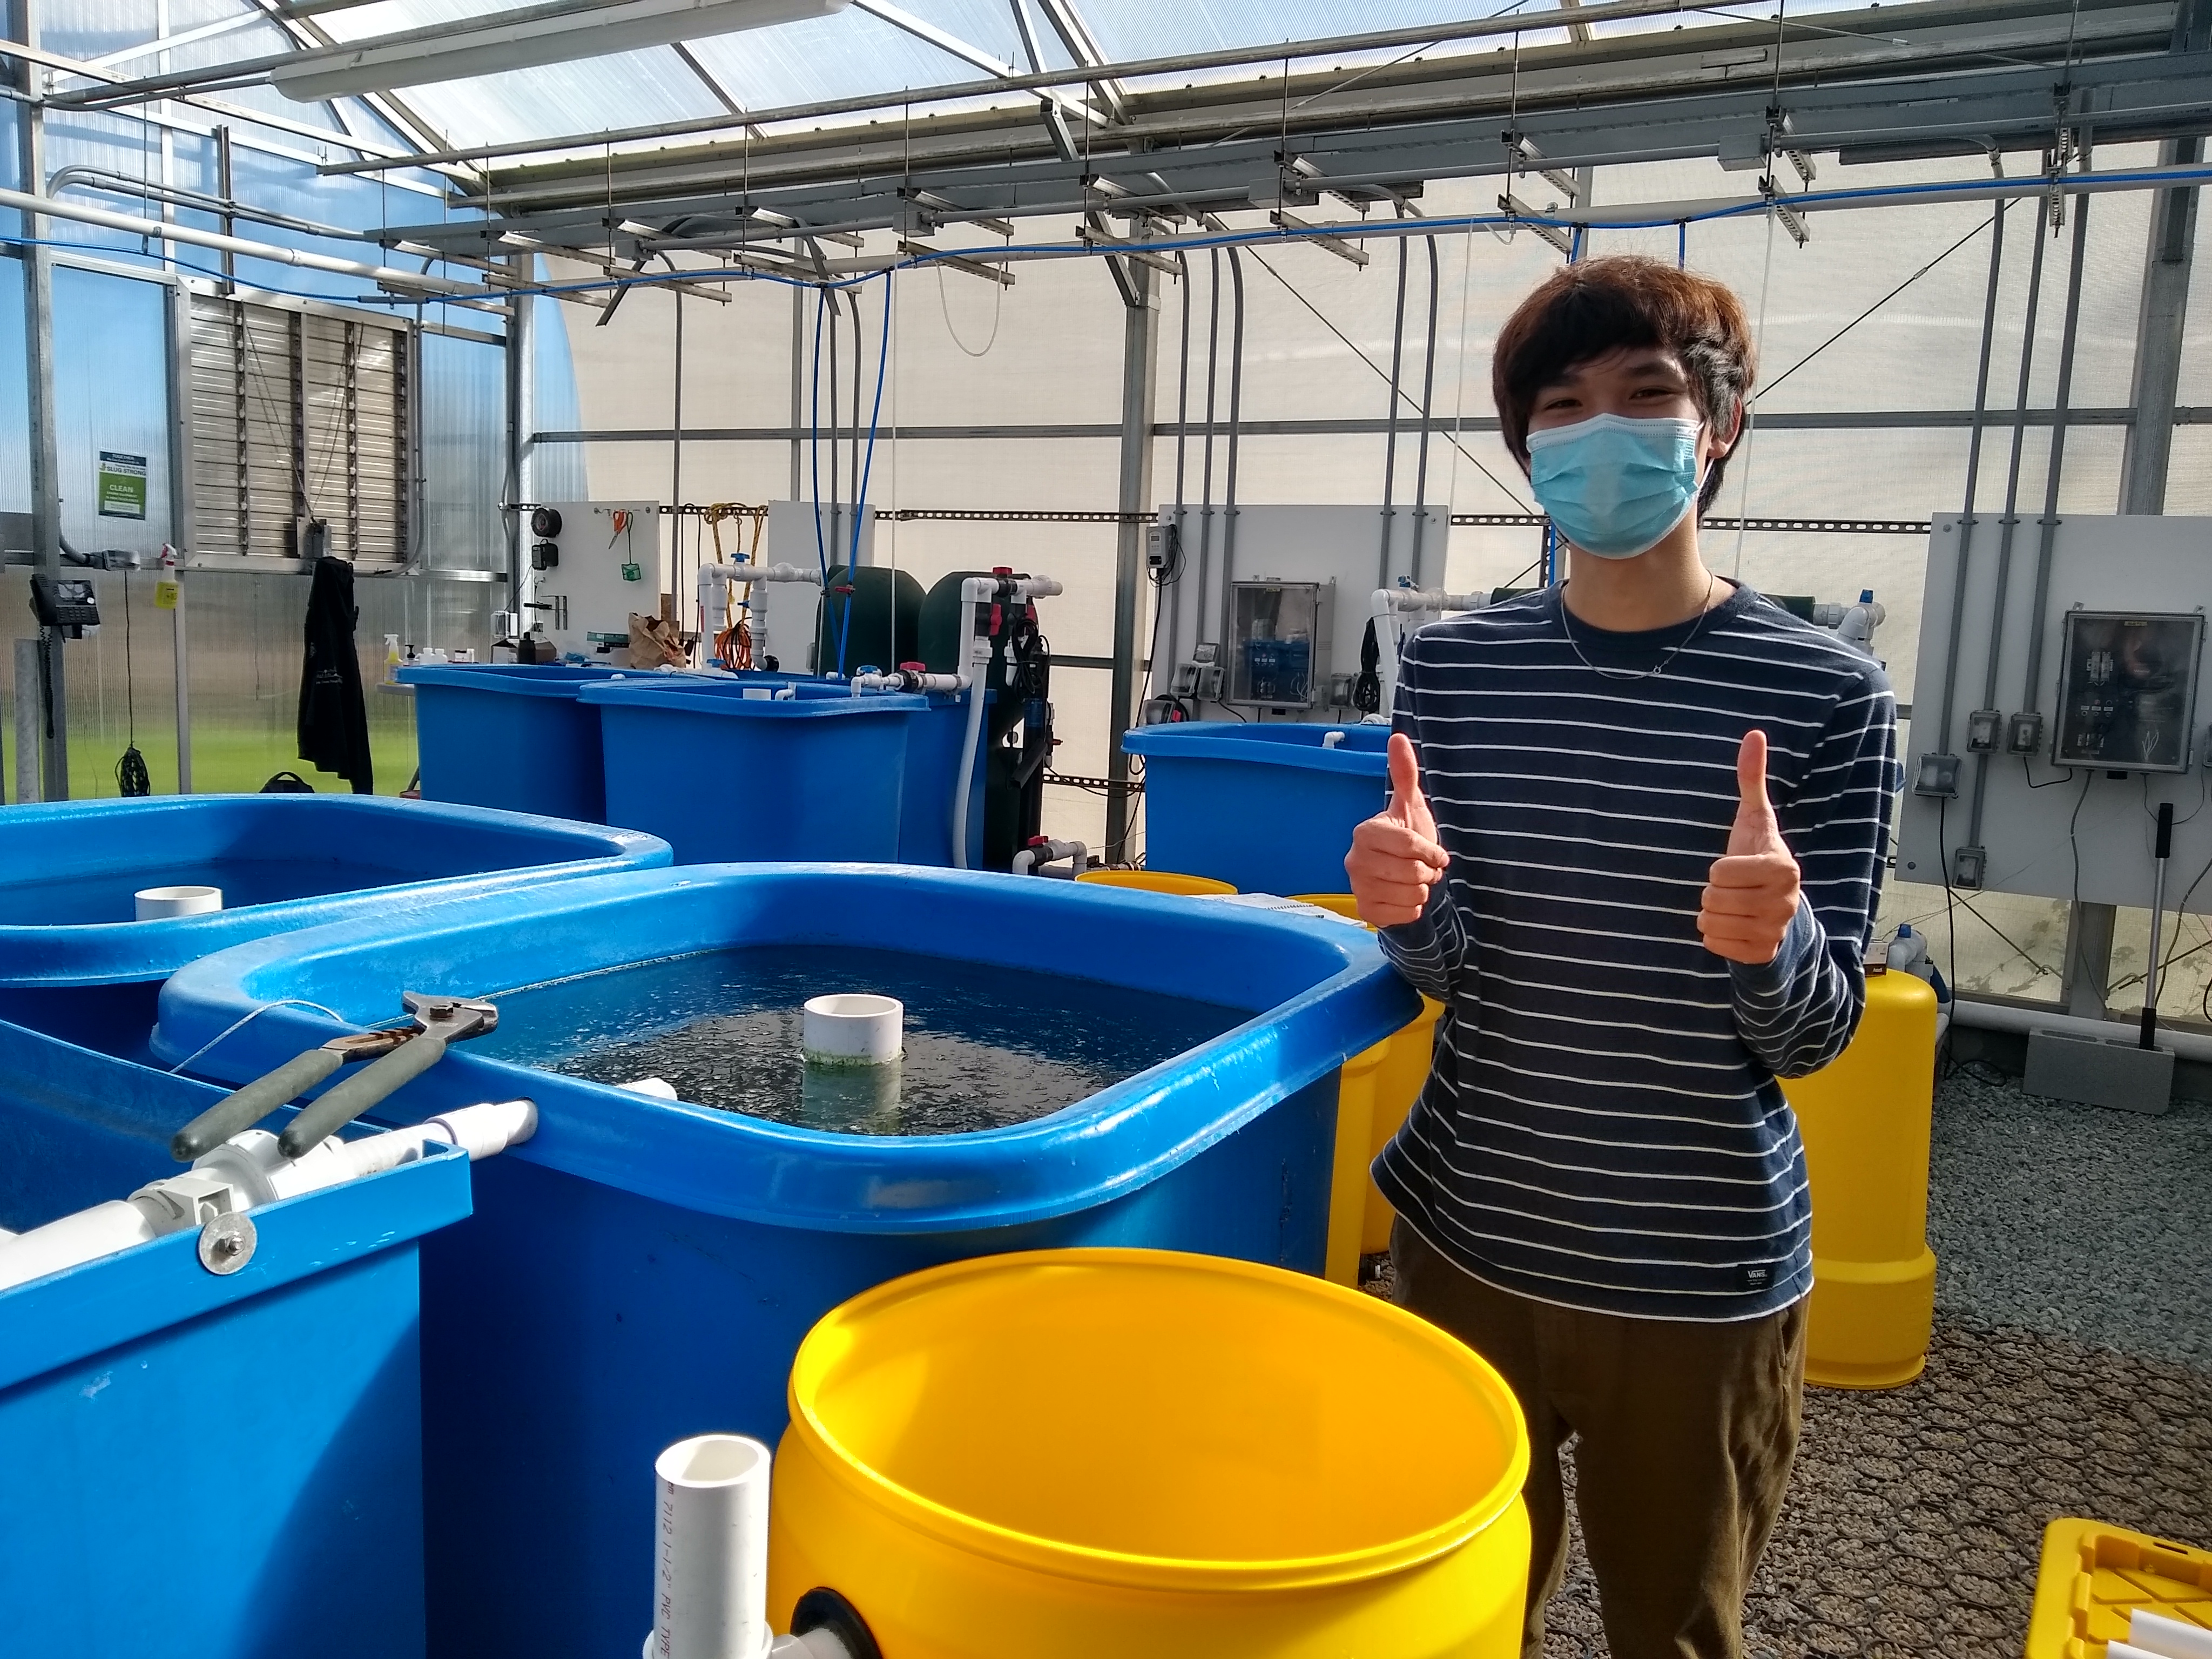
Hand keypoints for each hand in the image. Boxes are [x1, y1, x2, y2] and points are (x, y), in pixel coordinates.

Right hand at [1346, 733, 1449, 927]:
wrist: (1401, 877)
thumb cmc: (1407, 840)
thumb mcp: (1410, 806)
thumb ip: (1405, 774)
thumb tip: (1398, 737)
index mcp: (1365, 832)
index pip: (1409, 845)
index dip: (1431, 851)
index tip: (1437, 853)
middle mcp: (1355, 859)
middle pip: (1413, 871)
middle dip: (1429, 871)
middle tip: (1425, 867)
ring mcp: (1358, 887)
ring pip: (1412, 893)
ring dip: (1424, 889)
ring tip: (1416, 880)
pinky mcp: (1366, 911)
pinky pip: (1406, 913)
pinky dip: (1415, 908)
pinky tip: (1407, 896)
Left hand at [1698, 728, 1801, 964]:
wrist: (1777, 907)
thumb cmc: (1758, 858)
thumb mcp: (1755, 820)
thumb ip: (1752, 779)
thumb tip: (1753, 735)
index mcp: (1782, 868)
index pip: (1719, 872)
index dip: (1719, 869)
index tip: (1736, 869)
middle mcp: (1784, 902)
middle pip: (1712, 898)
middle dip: (1714, 892)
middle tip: (1734, 888)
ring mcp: (1774, 931)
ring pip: (1709, 921)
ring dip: (1712, 913)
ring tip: (1733, 905)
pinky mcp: (1760, 954)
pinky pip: (1713, 944)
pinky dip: (1715, 935)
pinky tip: (1734, 925)